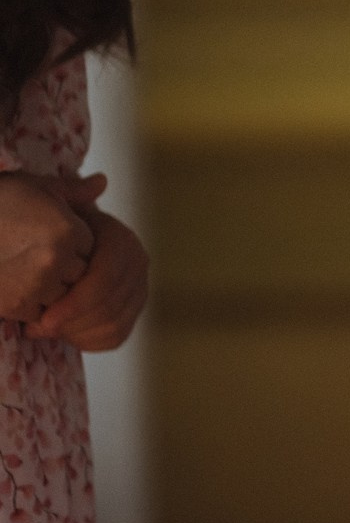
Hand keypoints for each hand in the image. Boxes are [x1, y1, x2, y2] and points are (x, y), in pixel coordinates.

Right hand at [0, 172, 97, 323]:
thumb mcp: (33, 187)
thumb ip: (72, 190)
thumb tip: (103, 182)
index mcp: (66, 229)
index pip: (91, 247)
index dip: (74, 244)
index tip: (51, 238)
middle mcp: (55, 258)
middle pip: (79, 273)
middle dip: (64, 268)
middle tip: (34, 255)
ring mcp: (36, 284)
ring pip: (61, 296)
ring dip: (48, 289)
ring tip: (23, 270)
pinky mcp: (15, 304)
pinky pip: (38, 313)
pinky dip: (28, 304)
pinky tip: (11, 285)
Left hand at [28, 208, 149, 351]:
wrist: (64, 240)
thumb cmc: (47, 220)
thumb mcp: (50, 201)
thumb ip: (70, 194)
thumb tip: (100, 181)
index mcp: (121, 239)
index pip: (105, 279)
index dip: (75, 303)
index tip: (42, 318)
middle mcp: (138, 263)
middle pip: (111, 306)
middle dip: (72, 322)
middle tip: (38, 327)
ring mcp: (139, 287)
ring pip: (115, 323)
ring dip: (77, 333)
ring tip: (45, 329)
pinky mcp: (132, 308)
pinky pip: (116, 335)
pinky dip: (89, 341)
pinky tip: (63, 333)